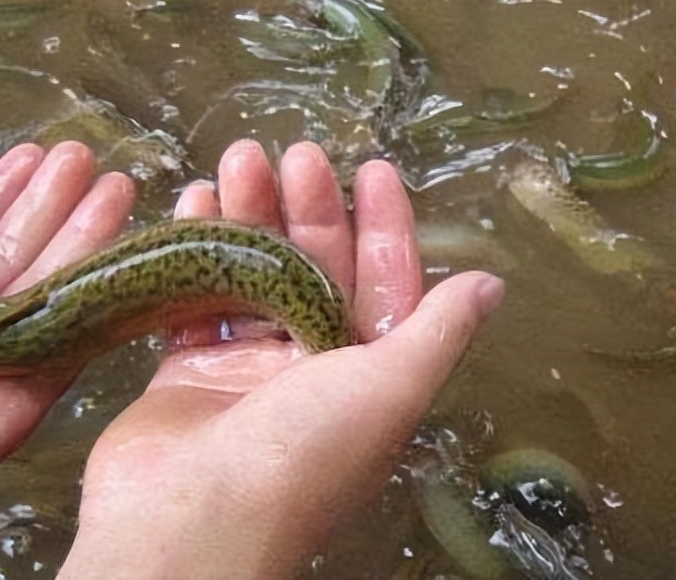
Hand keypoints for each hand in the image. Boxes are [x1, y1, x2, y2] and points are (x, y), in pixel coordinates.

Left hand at [0, 142, 135, 557]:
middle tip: (81, 157)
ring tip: (116, 184)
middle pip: (10, 256)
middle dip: (47, 204)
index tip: (29, 156)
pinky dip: (96, 298)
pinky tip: (120, 251)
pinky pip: (66, 344)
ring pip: (45, 290)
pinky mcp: (17, 403)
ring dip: (82, 237)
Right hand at [57, 140, 503, 578]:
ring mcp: (245, 370)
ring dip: (247, 217)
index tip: (373, 168)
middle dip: (307, 208)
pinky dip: (193, 252)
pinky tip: (193, 204)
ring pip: (252, 274)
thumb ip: (437, 334)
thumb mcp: (387, 390)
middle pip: (312, 269)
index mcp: (365, 375)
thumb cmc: (299, 454)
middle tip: (293, 153)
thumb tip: (491, 285)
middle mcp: (309, 370)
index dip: (385, 224)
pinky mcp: (186, 370)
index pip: (385, 284)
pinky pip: (196, 297)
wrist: (185, 522)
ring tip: (236, 159)